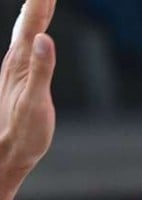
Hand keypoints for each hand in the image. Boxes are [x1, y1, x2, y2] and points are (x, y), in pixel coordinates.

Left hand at [0, 0, 55, 177]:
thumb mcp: (35, 103)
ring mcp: (16, 68)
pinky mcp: (20, 78)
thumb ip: (41, 69)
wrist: (7, 152)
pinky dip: (34, 30)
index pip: (33, 23)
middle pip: (29, 21)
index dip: (42, 1)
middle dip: (40, 2)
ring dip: (36, 11)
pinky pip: (28, 45)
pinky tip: (36, 32)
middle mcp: (15, 60)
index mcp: (20, 62)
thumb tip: (44, 38)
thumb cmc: (23, 133)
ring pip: (27, 30)